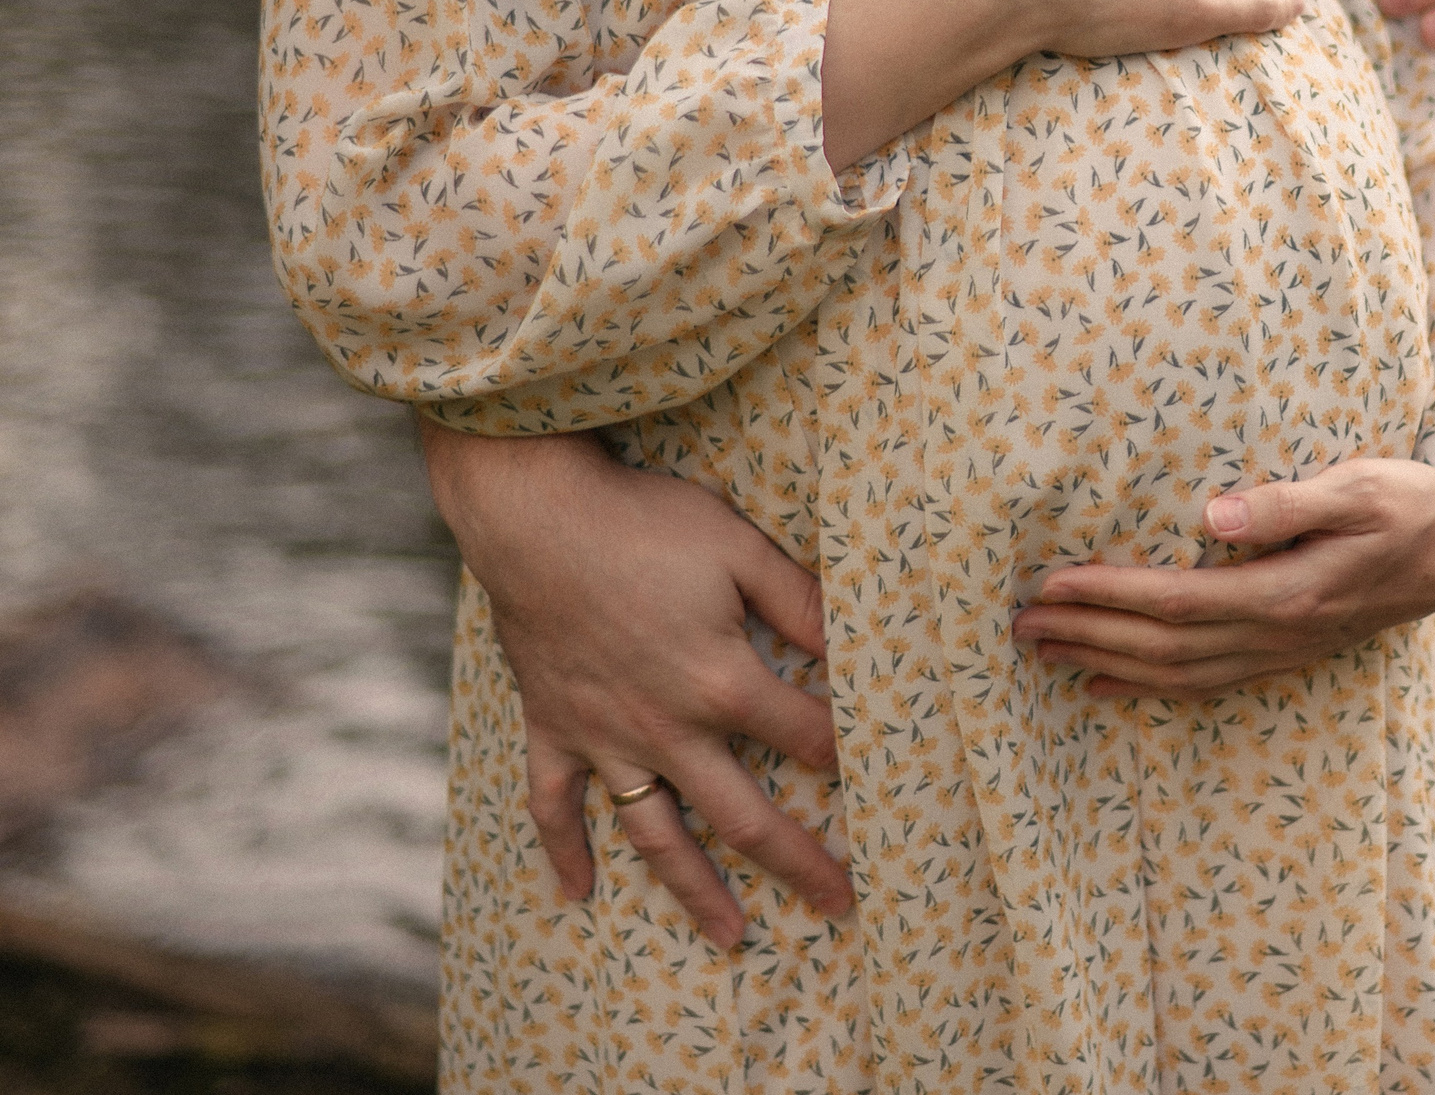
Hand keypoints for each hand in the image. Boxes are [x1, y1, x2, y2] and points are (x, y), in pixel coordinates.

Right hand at [417, 419, 850, 949]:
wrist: (534, 514)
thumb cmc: (646, 523)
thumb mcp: (742, 550)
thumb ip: (802, 603)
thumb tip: (856, 642)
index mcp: (722, 685)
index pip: (806, 737)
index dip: (848, 756)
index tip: (885, 781)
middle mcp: (667, 729)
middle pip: (743, 816)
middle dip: (797, 863)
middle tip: (839, 905)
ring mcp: (605, 737)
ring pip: (657, 832)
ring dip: (694, 889)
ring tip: (732, 937)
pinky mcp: (552, 727)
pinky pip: (553, 804)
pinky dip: (562, 852)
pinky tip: (579, 894)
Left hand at [1008, 459, 1434, 696]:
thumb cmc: (1410, 501)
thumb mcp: (1359, 485)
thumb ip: (1286, 502)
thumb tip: (1212, 515)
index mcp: (1288, 594)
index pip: (1176, 601)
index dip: (1109, 595)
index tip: (1051, 582)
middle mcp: (1278, 634)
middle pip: (1162, 647)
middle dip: (1087, 635)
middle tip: (1018, 623)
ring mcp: (1282, 652)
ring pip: (1177, 674)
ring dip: (1104, 664)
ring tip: (1041, 651)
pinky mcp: (1287, 653)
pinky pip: (1204, 683)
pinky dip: (1146, 689)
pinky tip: (1101, 686)